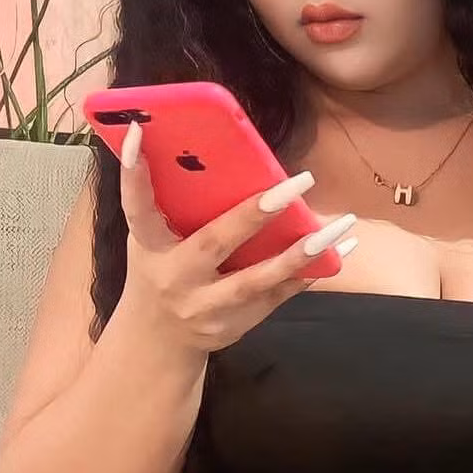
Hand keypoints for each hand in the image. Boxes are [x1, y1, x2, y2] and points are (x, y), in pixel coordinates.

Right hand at [118, 121, 356, 353]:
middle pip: (215, 243)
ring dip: (300, 253)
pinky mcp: (237, 322)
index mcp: (150, 248)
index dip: (134, 174)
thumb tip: (199, 150)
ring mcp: (207, 305)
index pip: (138, 208)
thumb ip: (172, 206)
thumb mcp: (152, 242)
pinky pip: (279, 295)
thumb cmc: (161, 271)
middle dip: (255, 214)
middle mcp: (176, 277)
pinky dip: (310, 273)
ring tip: (337, 226)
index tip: (136, 132)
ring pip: (257, 279)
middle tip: (297, 184)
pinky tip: (339, 250)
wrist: (158, 340)